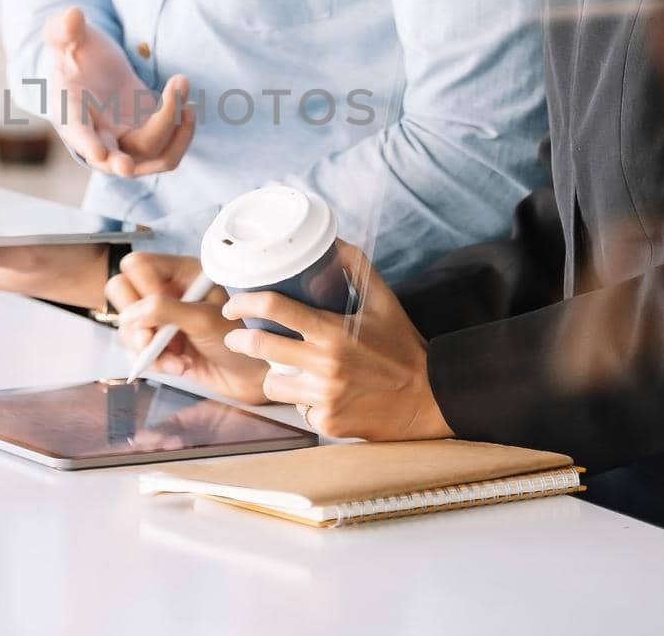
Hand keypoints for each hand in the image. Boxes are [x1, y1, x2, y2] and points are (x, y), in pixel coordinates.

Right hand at [43, 7, 195, 176]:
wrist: (94, 71)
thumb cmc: (75, 54)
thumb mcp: (65, 37)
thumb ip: (64, 28)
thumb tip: (73, 15)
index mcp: (71, 115)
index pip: (78, 133)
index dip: (86, 144)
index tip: (99, 153)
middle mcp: (99, 138)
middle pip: (116, 158)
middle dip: (122, 165)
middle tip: (127, 167)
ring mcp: (127, 143)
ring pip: (152, 156)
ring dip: (171, 134)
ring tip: (185, 98)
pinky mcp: (150, 137)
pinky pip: (170, 150)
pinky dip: (182, 133)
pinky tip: (188, 105)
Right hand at [105, 253, 267, 404]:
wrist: (252, 377)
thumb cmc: (239, 340)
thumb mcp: (203, 320)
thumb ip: (165, 311)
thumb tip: (130, 315)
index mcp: (182, 272)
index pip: (138, 264)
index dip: (142, 287)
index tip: (156, 310)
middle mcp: (167, 291)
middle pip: (122, 290)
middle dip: (135, 321)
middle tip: (152, 339)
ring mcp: (160, 318)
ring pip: (125, 324)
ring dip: (148, 347)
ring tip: (177, 360)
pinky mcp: (158, 343)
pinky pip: (135, 349)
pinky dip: (155, 361)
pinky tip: (179, 366)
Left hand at [221, 241, 452, 440]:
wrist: (430, 398)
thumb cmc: (404, 347)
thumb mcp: (384, 301)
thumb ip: (357, 267)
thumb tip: (331, 241)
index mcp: (334, 331)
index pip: (276, 308)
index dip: (245, 302)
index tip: (233, 305)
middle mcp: (326, 365)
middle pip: (261, 346)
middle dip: (240, 340)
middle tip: (237, 336)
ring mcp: (325, 397)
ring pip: (273, 383)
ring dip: (274, 375)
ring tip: (287, 369)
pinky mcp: (329, 422)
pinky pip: (299, 410)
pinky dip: (304, 402)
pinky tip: (321, 395)